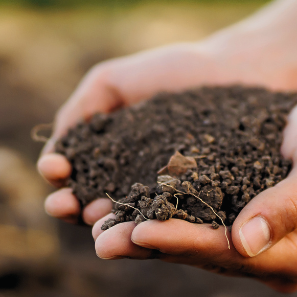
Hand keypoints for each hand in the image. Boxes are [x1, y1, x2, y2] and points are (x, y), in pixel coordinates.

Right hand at [37, 40, 284, 224]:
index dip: (61, 181)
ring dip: (109, 226)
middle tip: (64, 205)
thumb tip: (53, 156)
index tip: (54, 171)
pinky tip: (140, 223)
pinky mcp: (208, 213)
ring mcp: (174, 204)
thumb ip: (80, 111)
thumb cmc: (180, 72)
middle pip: (97, 208)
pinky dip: (156, 227)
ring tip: (94, 221)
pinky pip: (179, 223)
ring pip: (133, 223)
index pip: (77, 181)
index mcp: (114, 163)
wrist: (243, 69)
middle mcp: (139, 190)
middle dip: (75, 209)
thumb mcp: (114, 82)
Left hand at [89, 75, 296, 291]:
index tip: (140, 230)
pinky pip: (192, 231)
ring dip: (144, 240)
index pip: (234, 254)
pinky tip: (116, 213)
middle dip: (152, 247)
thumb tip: (244, 244)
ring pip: (193, 249)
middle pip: (207, 258)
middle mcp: (282, 265)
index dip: (184, 242)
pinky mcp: (238, 232)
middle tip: (100, 240)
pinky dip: (155, 221)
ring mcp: (259, 252)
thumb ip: (289, 202)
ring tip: (97, 230)